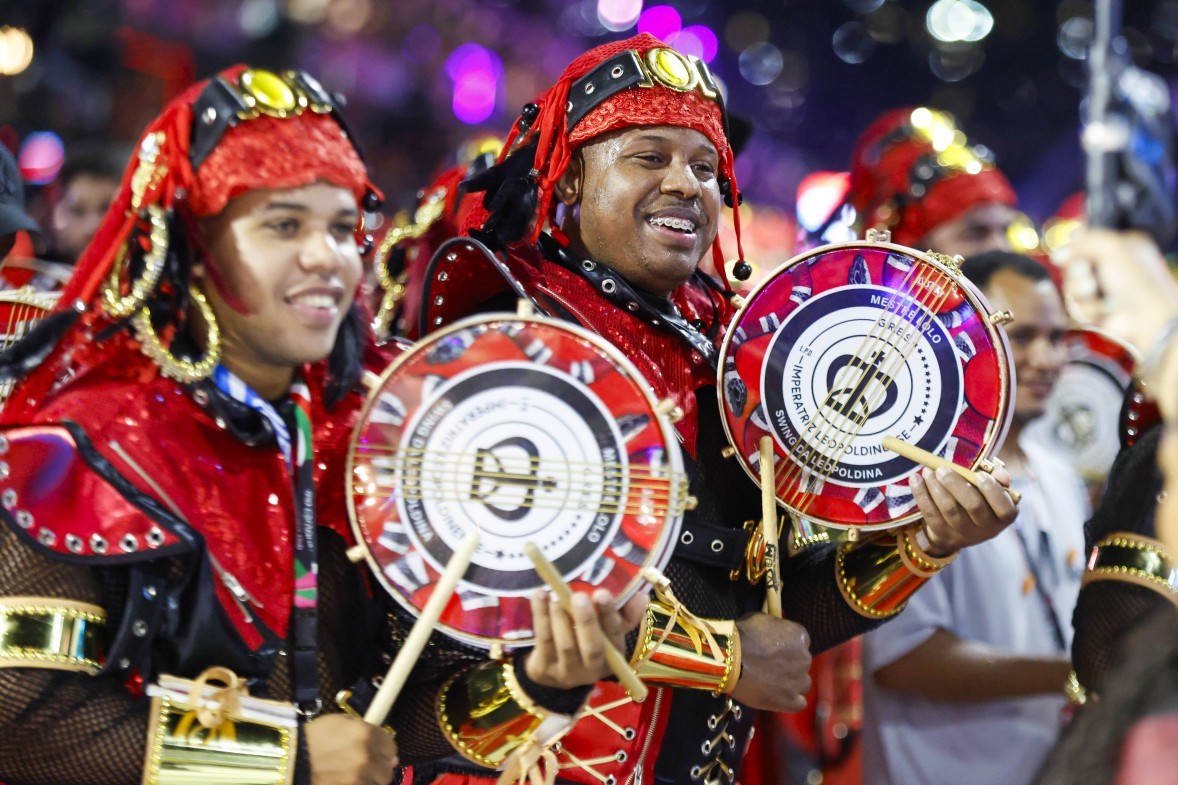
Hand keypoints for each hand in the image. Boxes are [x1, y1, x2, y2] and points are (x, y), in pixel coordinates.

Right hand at [305, 713, 396, 784]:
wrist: (290, 761)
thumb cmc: (314, 738)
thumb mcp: (340, 722)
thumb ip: (365, 729)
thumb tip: (387, 746)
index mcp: (366, 735)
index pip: (391, 745)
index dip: (383, 747)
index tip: (378, 750)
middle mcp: (367, 757)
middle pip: (388, 767)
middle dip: (379, 765)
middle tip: (366, 763)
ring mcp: (359, 778)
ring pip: (379, 782)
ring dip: (371, 778)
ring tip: (356, 774)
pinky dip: (361, 784)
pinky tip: (349, 780)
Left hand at [525, 588, 647, 688]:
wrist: (555, 674)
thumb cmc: (588, 642)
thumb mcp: (609, 632)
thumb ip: (625, 614)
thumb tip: (641, 595)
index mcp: (613, 656)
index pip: (615, 635)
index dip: (609, 615)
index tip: (602, 593)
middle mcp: (592, 668)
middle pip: (591, 647)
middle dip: (586, 620)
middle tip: (578, 596)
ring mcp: (567, 670)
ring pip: (565, 644)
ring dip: (559, 617)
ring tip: (555, 593)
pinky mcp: (544, 668)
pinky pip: (543, 640)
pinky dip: (540, 615)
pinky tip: (539, 595)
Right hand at [729, 612, 811, 711]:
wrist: (729, 660)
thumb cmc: (743, 636)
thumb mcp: (761, 620)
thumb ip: (774, 627)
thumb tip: (773, 633)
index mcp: (799, 636)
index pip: (800, 642)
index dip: (787, 646)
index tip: (775, 649)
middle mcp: (805, 659)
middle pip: (802, 663)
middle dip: (789, 664)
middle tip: (770, 665)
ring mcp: (799, 681)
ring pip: (802, 683)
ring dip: (791, 682)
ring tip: (772, 683)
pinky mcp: (791, 701)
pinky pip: (799, 703)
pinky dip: (790, 700)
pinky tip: (777, 696)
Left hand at [911, 465, 1016, 555]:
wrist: (958, 530)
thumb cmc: (979, 501)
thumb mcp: (991, 491)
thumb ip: (997, 480)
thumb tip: (1000, 474)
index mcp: (1002, 518)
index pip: (1004, 509)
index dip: (993, 492)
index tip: (980, 475)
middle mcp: (986, 529)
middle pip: (973, 506)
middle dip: (956, 484)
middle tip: (942, 469)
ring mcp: (963, 534)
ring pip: (949, 509)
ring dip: (936, 487)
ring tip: (928, 472)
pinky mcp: (942, 535)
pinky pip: (930, 514)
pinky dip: (921, 494)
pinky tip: (915, 480)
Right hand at [1057, 227, 1177, 353]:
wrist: (1145, 320)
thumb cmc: (1137, 283)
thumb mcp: (1113, 250)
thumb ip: (1085, 242)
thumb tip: (1058, 254)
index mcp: (1123, 247)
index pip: (1087, 242)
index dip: (1074, 249)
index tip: (1066, 255)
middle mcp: (1113, 267)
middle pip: (1075, 265)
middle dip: (1077, 274)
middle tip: (1089, 279)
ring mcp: (1105, 290)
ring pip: (1073, 287)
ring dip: (1080, 293)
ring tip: (1094, 296)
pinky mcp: (1098, 309)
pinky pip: (1078, 306)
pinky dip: (1087, 309)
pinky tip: (1101, 311)